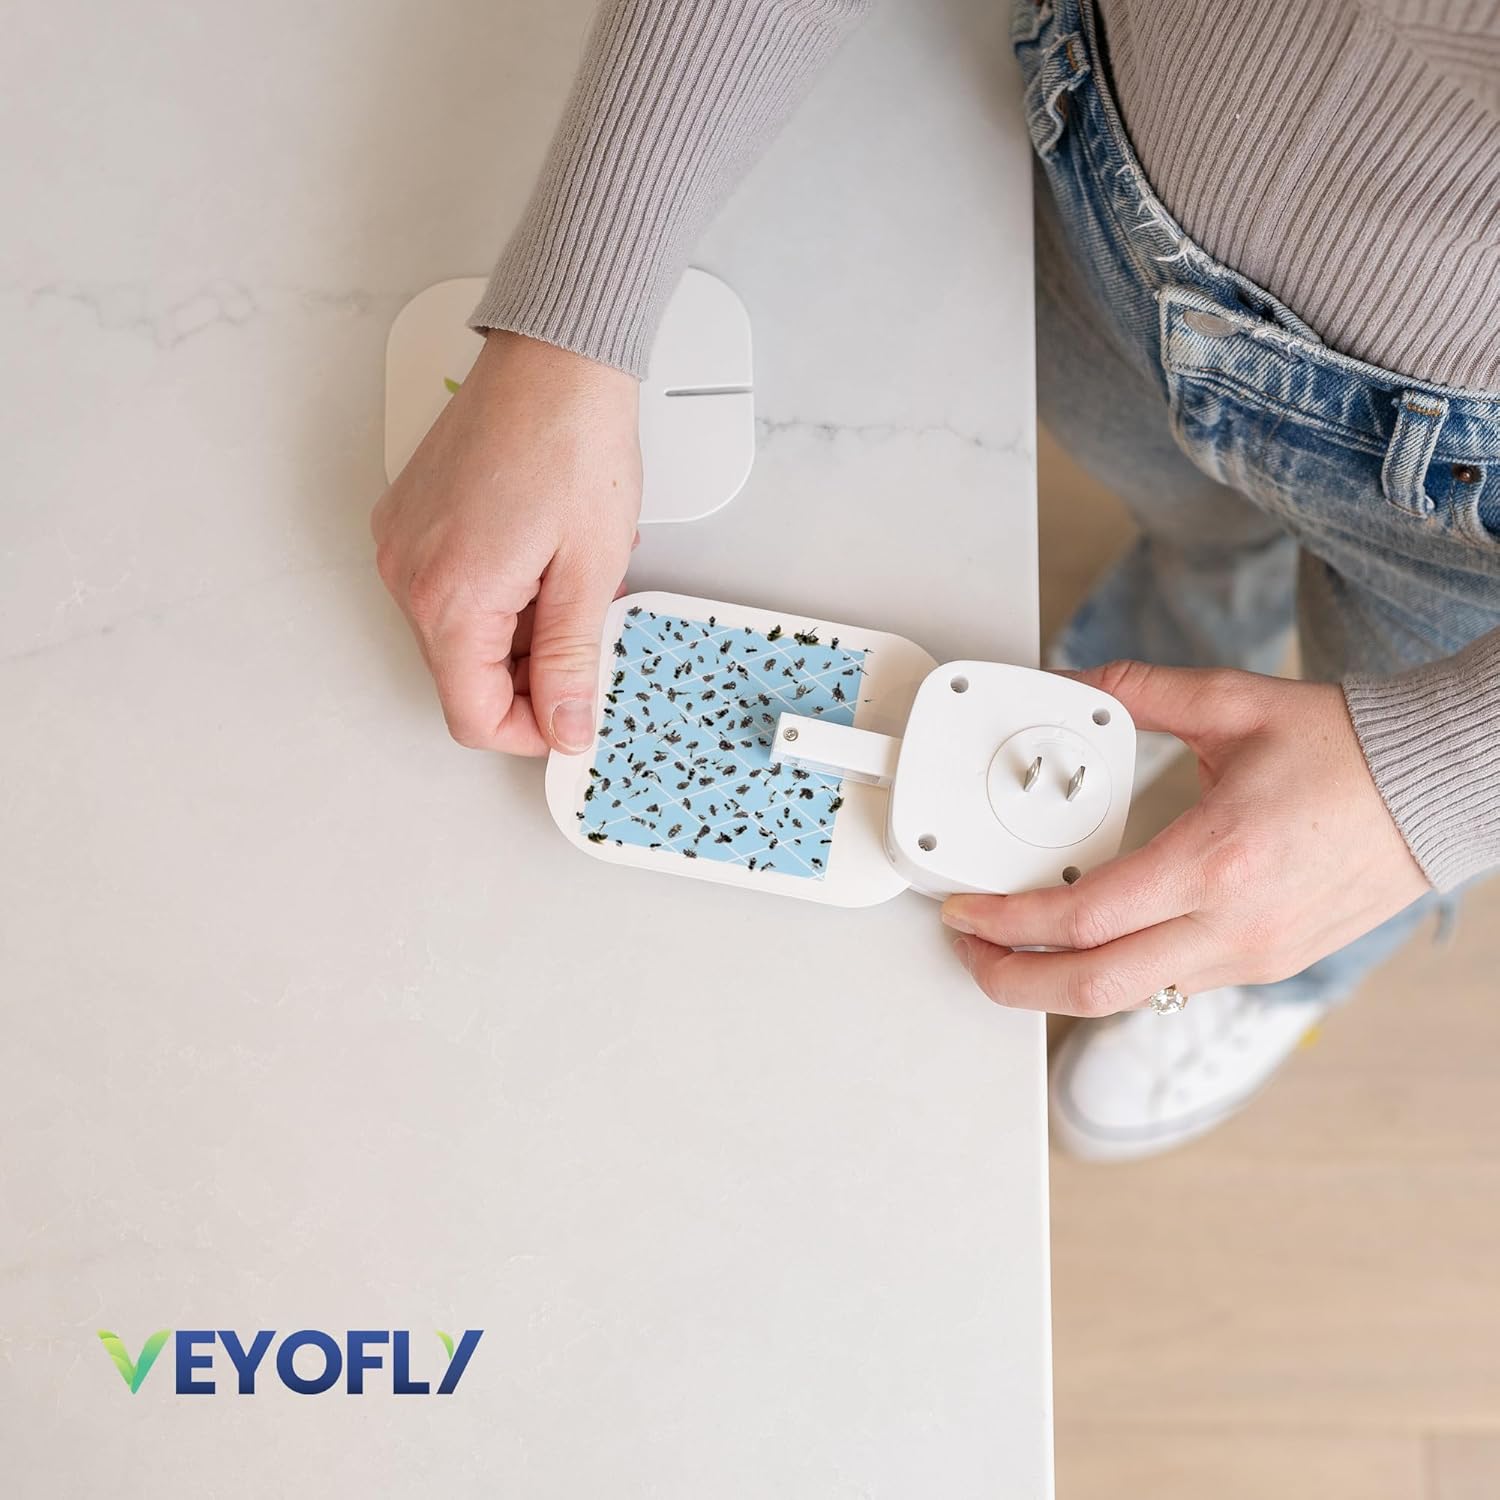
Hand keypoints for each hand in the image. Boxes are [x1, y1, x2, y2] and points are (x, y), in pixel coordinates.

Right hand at [371, 330, 640, 754]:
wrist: (554, 356)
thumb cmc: (573, 442)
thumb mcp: (589, 571)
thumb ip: (570, 662)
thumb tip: (564, 728)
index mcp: (449, 599)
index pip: (471, 716)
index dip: (528, 732)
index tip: (572, 717)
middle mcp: (405, 575)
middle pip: (462, 677)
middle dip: (528, 676)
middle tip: (584, 634)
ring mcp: (401, 544)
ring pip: (457, 635)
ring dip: (515, 632)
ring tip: (565, 580)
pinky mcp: (409, 519)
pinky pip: (448, 589)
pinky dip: (496, 594)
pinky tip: (538, 555)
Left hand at [942, 661, 1431, 1014]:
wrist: (1436, 788)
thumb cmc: (1348, 751)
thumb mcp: (1232, 704)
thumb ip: (1138, 692)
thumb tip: (1071, 683)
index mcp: (1217, 861)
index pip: (1083, 917)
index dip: (1007, 921)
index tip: (966, 911)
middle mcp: (1234, 925)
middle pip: (1094, 986)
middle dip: (1013, 980)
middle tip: (972, 955)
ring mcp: (1253, 956)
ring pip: (1130, 998)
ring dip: (1061, 982)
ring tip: (1017, 948)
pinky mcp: (1266, 965)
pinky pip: (1170, 986)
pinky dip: (1116, 974)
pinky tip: (1090, 944)